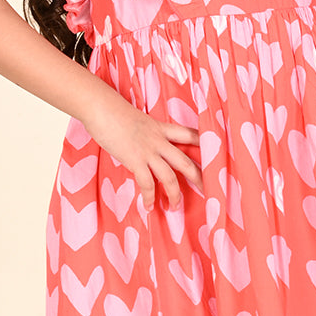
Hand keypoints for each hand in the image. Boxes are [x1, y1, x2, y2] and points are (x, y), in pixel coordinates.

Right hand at [81, 95, 203, 210]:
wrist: (101, 108)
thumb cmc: (114, 112)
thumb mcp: (138, 120)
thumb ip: (146, 132)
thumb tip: (142, 143)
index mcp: (161, 128)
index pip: (190, 135)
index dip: (203, 145)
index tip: (214, 156)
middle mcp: (160, 141)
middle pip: (187, 162)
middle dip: (199, 179)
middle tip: (207, 191)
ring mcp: (148, 151)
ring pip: (170, 177)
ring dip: (174, 196)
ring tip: (174, 207)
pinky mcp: (135, 160)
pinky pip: (147, 184)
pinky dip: (149, 197)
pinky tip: (149, 206)